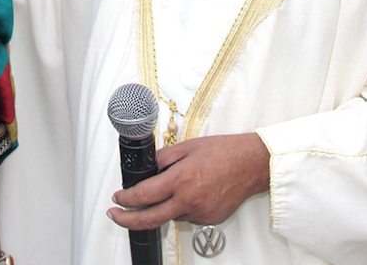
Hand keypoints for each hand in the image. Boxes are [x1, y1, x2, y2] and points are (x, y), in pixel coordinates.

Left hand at [106, 132, 268, 230]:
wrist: (251, 164)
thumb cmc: (223, 152)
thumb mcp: (187, 146)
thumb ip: (163, 158)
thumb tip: (148, 169)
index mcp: (181, 180)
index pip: (144, 195)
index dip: (125, 199)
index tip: (117, 198)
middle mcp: (189, 200)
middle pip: (150, 219)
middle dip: (127, 220)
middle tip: (115, 215)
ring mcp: (200, 213)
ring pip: (170, 216)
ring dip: (162, 208)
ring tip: (173, 187)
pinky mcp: (210, 219)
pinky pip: (188, 216)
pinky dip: (182, 207)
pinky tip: (191, 192)